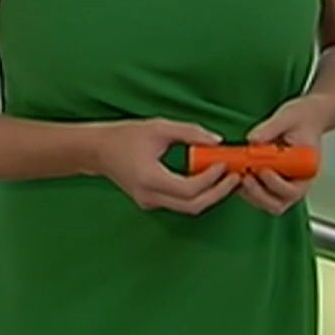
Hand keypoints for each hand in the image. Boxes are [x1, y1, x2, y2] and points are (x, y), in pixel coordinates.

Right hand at [92, 118, 239, 214]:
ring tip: (227, 177)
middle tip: (236, 177)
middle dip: (218, 193)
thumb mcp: (160, 127)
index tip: (224, 163)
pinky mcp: (152, 202)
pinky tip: (209, 179)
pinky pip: (180, 203)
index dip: (211, 179)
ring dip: (211, 195)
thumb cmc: (127, 135)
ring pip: (188, 208)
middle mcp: (150, 196)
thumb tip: (217, 141)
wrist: (98, 150)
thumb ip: (190, 133)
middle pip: (193, 206)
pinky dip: (198, 194)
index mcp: (150, 178)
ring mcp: (150, 203)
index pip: (189, 189)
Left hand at [238, 96, 331, 215]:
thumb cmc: (302, 118)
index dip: (275, 184)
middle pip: (278, 204)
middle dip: (258, 193)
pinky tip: (237, 173)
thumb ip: (271, 128)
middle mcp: (298, 183)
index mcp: (307, 169)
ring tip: (238, 173)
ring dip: (251, 193)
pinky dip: (247, 189)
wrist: (307, 117)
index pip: (293, 190)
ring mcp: (285, 185)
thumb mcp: (287, 116)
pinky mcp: (273, 183)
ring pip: (267, 203)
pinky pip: (259, 194)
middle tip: (244, 176)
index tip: (262, 169)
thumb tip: (252, 140)